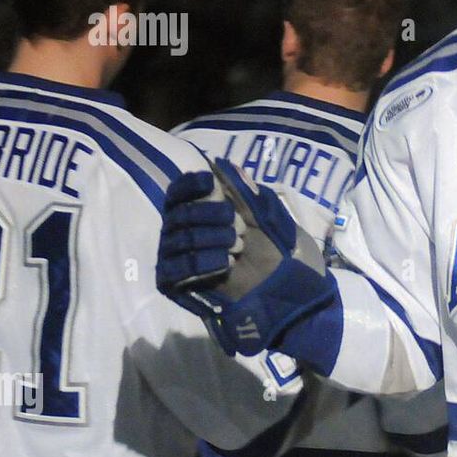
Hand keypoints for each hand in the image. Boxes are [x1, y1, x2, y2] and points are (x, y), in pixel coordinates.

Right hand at [156, 158, 336, 357]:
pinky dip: (202, 263)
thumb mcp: (267, 217)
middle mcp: (182, 232)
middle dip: (211, 216)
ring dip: (212, 240)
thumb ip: (245, 193)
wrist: (282, 293)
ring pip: (178, 239)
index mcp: (201, 212)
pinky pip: (174, 268)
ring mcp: (175, 258)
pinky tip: (223, 265)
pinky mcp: (174, 284)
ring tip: (236, 248)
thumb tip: (222, 164)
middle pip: (179, 213)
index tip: (210, 184)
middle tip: (239, 229)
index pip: (179, 191)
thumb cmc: (276, 252)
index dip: (190, 185)